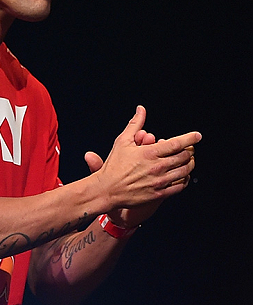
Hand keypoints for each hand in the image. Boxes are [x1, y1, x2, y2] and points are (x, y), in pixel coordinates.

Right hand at [84, 106, 199, 226]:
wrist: (107, 190)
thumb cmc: (114, 165)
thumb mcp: (122, 141)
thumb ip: (135, 124)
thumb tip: (141, 109)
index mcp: (150, 153)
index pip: (177, 144)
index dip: (190, 138)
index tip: (197, 136)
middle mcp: (157, 167)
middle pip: (184, 157)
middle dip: (189, 151)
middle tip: (189, 149)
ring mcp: (159, 181)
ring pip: (184, 171)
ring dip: (189, 165)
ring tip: (188, 161)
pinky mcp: (159, 194)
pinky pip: (179, 186)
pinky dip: (185, 179)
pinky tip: (182, 176)